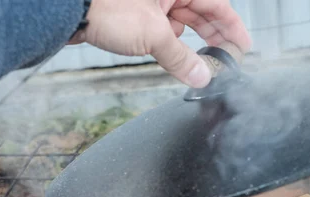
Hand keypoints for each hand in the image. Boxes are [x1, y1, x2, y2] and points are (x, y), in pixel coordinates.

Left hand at [69, 0, 251, 87]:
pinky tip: (172, 53)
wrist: (66, 9)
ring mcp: (152, 1)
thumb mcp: (154, 36)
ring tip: (201, 62)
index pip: (217, 4)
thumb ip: (181, 59)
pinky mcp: (137, 12)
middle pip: (202, 11)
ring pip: (182, 20)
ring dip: (191, 41)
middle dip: (214, 36)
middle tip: (226, 58)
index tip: (243, 46)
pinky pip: (163, 26)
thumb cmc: (106, 7)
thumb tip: (201, 77)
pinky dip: (170, 41)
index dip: (233, 27)